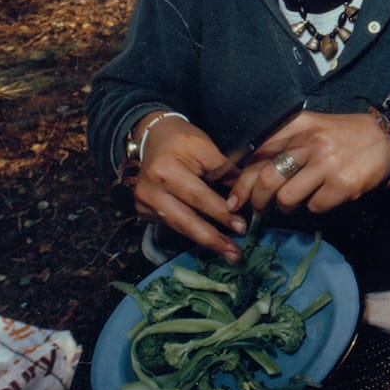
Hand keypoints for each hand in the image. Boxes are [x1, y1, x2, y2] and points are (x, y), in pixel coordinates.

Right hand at [129, 113, 246, 259]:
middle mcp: (150, 191)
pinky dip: (192, 232)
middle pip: (185, 221)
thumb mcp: (205, 148)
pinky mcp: (143, 211)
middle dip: (212, 239)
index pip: (198, 197)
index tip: (241, 227)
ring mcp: (143, 203)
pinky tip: (210, 240)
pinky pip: (172, 225)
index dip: (221, 213)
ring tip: (228, 252)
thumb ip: (224, 172)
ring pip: (178, 227)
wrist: (153, 136)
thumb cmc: (182, 140)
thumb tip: (246, 196)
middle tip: (235, 253)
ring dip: (205, 241)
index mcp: (165, 171)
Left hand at [227, 110, 389, 216]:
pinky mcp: (342, 185)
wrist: (388, 139)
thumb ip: (283, 144)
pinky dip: (314, 208)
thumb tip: (248, 173)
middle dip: (255, 200)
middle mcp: (309, 142)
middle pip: (265, 178)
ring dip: (284, 208)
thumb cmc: (343, 137)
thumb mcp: (311, 128)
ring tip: (291, 204)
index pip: (257, 152)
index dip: (239, 178)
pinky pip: (314, 207)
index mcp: (297, 124)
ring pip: (286, 198)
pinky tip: (323, 197)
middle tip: (255, 209)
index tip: (233, 196)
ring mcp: (326, 164)